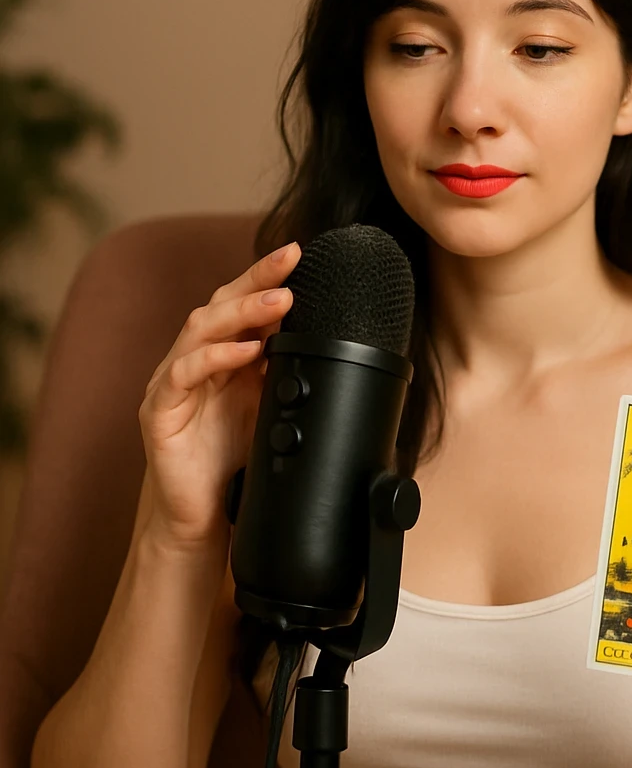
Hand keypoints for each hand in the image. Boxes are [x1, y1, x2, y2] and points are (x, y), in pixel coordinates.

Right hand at [137, 240, 301, 551]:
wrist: (208, 515)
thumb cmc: (239, 456)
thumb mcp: (273, 404)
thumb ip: (290, 371)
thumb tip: (337, 339)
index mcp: (223, 355)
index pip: (241, 303)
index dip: (265, 276)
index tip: (299, 253)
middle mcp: (195, 360)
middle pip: (219, 305)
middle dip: (256, 281)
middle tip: (291, 264)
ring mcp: (173, 383)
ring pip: (199, 331)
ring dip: (241, 313)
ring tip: (279, 302)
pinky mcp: (159, 413)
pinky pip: (181, 376)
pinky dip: (213, 358)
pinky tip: (244, 353)